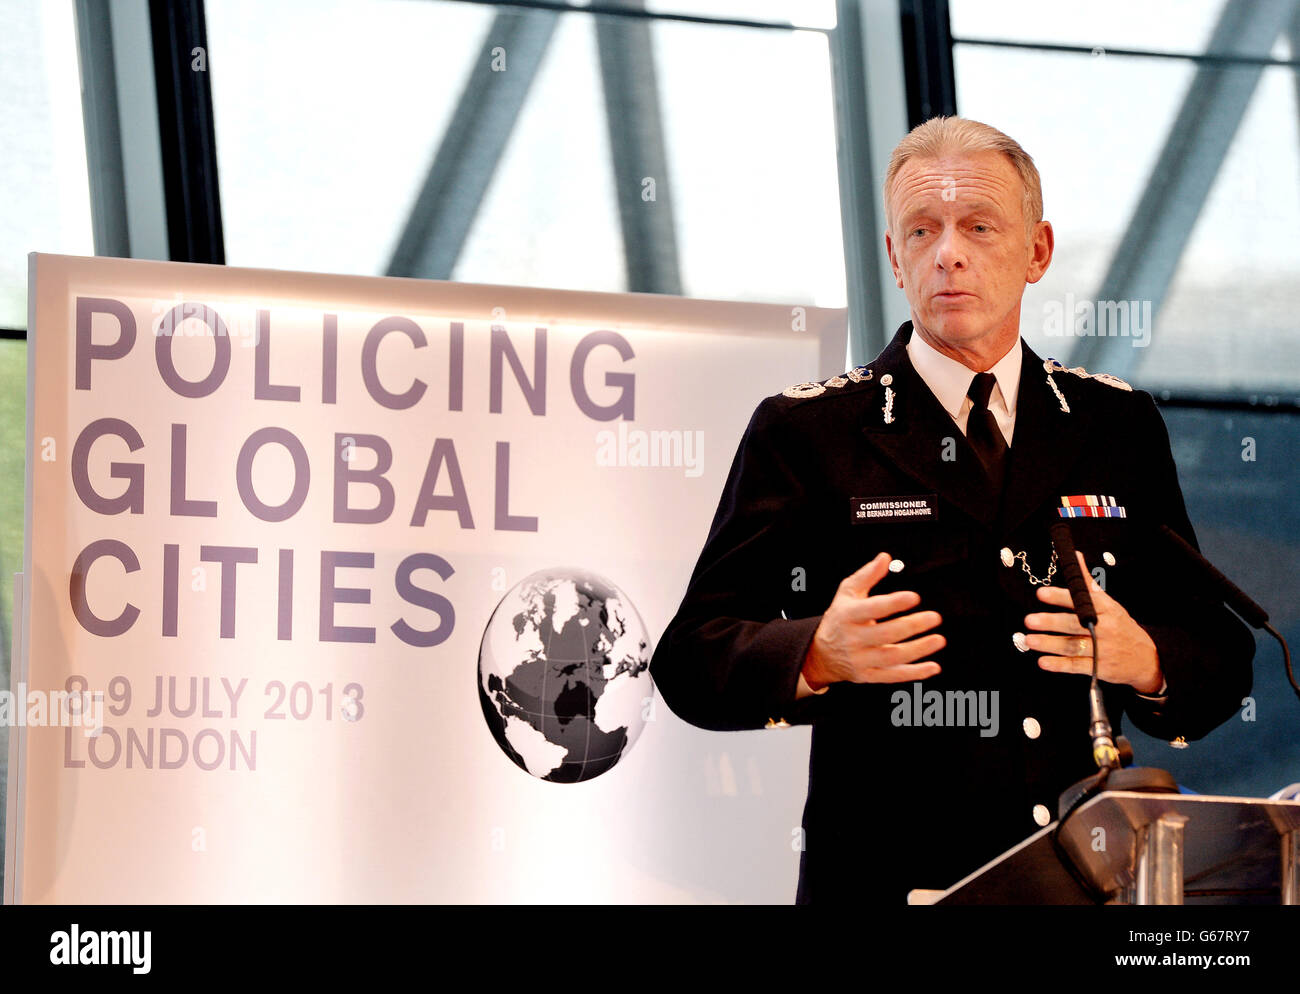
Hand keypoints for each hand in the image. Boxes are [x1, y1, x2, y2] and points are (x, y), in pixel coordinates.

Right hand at [803, 552, 944, 687]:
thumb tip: (886, 558)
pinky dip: (915, 673)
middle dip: (913, 625)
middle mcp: (853, 639)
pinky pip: (893, 676)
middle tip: (934, 617)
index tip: (914, 597)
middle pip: (886, 634)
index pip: (871, 609)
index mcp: (847, 615)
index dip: (893, 603)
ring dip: (918, 649)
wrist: (821, 654)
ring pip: (892, 657)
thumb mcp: (847, 593)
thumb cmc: (840, 618)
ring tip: (938, 639)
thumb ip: (867, 575)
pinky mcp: (868, 675)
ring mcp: (861, 660)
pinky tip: (933, 667)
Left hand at [1023, 551, 1163, 693]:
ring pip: (1073, 646)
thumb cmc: (1122, 627)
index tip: (1042, 593)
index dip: (1061, 597)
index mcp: (1106, 609)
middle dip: (1051, 622)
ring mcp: (1103, 650)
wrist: (1148, 659)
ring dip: (1049, 644)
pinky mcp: (1100, 669)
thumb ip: (1088, 583)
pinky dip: (1059, 665)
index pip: (1082, 601)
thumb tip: (1076, 556)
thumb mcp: (1109, 603)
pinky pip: (1077, 666)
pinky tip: (1043, 662)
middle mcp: (1105, 629)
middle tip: (1029, 620)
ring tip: (1029, 640)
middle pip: (1075, 624)